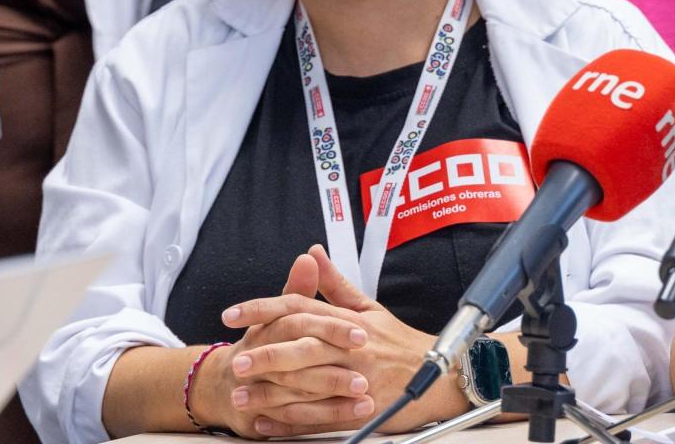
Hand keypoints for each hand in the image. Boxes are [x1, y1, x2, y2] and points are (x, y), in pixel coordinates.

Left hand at [224, 245, 462, 435]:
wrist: (441, 375)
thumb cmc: (400, 342)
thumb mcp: (370, 307)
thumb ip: (336, 284)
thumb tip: (312, 253)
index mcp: (350, 321)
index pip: (302, 308)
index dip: (264, 309)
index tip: (233, 314)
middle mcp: (352, 349)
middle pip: (303, 348)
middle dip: (267, 354)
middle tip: (236, 360)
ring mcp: (356, 380)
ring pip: (308, 385)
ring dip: (272, 392)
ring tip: (241, 396)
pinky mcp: (360, 409)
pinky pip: (320, 417)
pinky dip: (290, 421)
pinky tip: (266, 422)